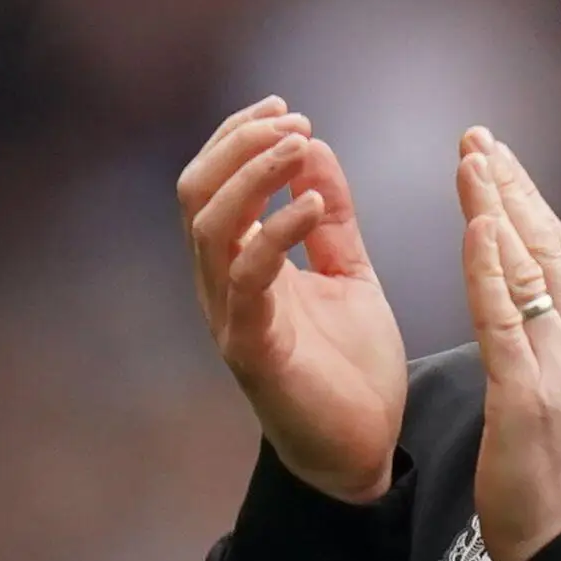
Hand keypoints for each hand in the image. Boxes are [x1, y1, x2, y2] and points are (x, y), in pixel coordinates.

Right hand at [180, 96, 406, 502]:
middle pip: (197, 194)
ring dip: (253, 175)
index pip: (215, 184)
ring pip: (210, 226)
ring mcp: (232, 317)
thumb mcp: (348, 273)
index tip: (288, 109)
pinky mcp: (253, 349)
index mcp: (240, 266)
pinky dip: (277, 230)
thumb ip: (331, 219)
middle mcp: (222, 287)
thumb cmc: (351, 368)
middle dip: (240, 145)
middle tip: (292, 120)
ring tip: (299, 145)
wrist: (363, 450)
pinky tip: (313, 203)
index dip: (241, 138)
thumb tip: (315, 149)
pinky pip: (249, 277)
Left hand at [455, 126, 560, 560]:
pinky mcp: (525, 394)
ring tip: (469, 160)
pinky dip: (488, 268)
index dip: (529, 202)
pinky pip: (504, 319)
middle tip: (477, 138)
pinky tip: (474, 226)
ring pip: (524, 270)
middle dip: (509, 187)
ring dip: (494, 209)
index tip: (500, 160)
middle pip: (546, 246)